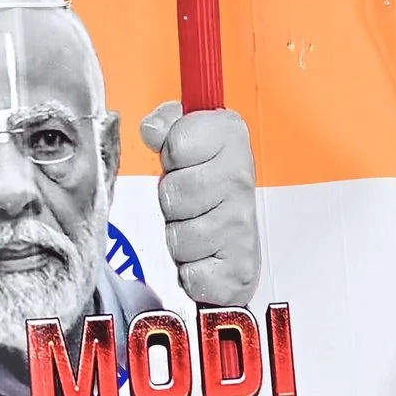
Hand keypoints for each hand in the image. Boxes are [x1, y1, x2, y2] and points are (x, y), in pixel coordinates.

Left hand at [140, 101, 260, 305]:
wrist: (238, 237)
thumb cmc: (207, 182)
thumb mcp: (185, 135)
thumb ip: (167, 122)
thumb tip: (153, 130)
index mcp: (230, 137)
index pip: (176, 145)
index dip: (171, 155)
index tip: (182, 159)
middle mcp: (241, 179)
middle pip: (172, 192)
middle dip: (169, 199)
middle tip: (186, 199)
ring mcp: (243, 225)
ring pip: (177, 234)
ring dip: (177, 235)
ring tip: (194, 226)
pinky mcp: (240, 269)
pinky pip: (192, 273)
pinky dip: (190, 273)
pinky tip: (203, 259)